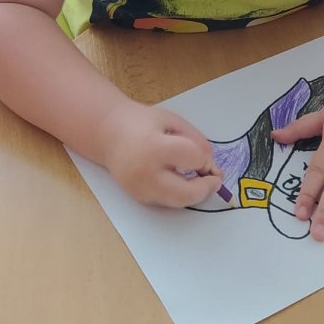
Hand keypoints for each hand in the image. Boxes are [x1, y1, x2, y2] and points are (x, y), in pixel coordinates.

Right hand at [103, 100, 222, 207]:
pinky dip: (180, 193)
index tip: (208, 158)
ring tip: (202, 180)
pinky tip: (184, 181)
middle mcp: (146, 173)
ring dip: (195, 193)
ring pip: (178, 202)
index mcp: (154, 147)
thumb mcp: (172, 121)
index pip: (192, 159)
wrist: (107, 132)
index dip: (206, 160)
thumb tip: (211, 164)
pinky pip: (167, 201)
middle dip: (206, 188)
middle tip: (216, 180)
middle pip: (186, 193)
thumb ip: (195, 139)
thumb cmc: (142, 122)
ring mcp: (140, 189)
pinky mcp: (138, 197)